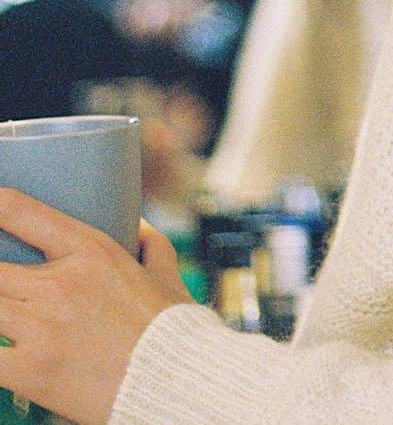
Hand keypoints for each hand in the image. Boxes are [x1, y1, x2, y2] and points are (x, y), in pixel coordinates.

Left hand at [0, 190, 193, 424]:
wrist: (173, 382)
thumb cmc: (170, 329)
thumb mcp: (166, 274)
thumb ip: (150, 245)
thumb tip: (140, 224)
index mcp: (90, 251)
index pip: (24, 213)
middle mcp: (58, 284)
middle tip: (7, 280)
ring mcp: (40, 328)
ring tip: (6, 310)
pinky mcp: (29, 371)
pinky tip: (2, 350)